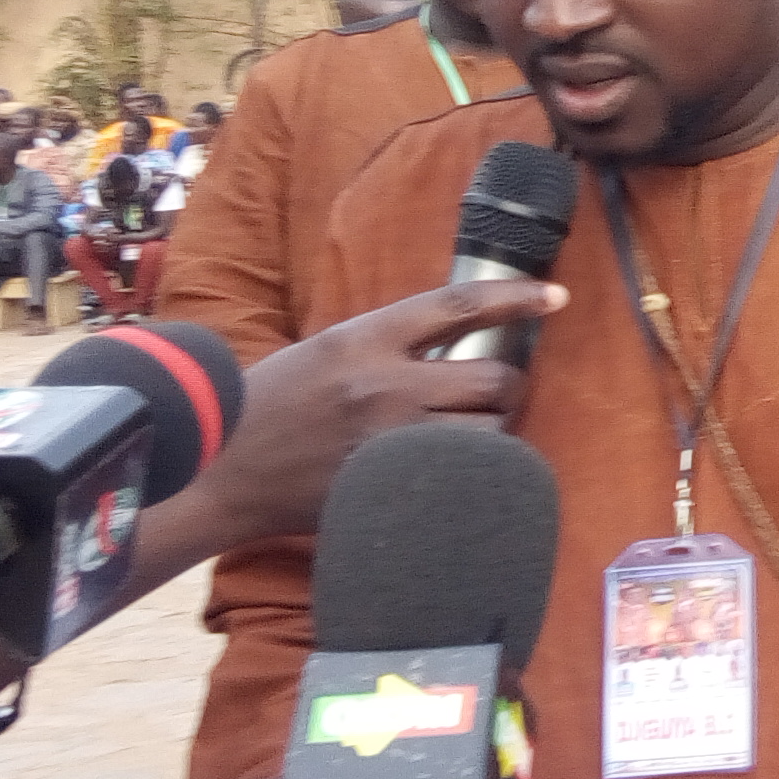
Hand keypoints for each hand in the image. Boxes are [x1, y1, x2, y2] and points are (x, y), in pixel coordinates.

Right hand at [191, 278, 567, 554]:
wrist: (223, 467)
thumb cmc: (273, 403)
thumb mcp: (327, 349)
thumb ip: (388, 342)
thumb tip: (458, 335)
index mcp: (365, 337)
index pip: (459, 305)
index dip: (516, 296)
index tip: (556, 295)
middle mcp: (385, 383)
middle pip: (494, 376)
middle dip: (507, 385)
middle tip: (493, 392)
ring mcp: (390, 438)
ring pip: (490, 430)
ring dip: (493, 431)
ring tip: (470, 433)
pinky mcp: (390, 483)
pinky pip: (463, 475)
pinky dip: (474, 471)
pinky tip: (461, 470)